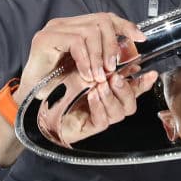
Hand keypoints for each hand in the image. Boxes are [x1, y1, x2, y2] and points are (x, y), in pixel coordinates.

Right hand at [0, 12, 153, 165]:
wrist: (31, 101)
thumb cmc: (59, 89)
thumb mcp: (91, 76)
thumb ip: (109, 68)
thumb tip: (136, 67)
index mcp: (75, 28)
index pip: (105, 17)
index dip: (125, 25)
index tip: (140, 38)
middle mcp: (64, 24)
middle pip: (101, 20)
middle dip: (112, 45)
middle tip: (112, 69)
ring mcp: (53, 29)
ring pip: (90, 31)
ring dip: (99, 55)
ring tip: (99, 76)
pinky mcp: (45, 39)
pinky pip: (76, 41)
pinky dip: (86, 59)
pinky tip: (87, 74)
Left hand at [36, 62, 158, 146]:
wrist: (31, 97)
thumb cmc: (54, 80)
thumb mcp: (78, 63)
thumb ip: (100, 59)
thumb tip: (123, 52)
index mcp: (108, 91)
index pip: (134, 89)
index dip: (143, 83)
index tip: (149, 73)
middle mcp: (107, 106)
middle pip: (132, 104)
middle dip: (126, 89)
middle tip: (115, 76)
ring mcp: (98, 117)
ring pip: (120, 113)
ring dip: (111, 97)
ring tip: (99, 85)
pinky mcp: (86, 128)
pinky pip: (102, 121)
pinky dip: (99, 107)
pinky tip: (91, 96)